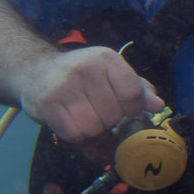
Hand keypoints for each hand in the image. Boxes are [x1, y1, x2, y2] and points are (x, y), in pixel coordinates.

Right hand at [16, 45, 162, 142]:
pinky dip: (75, 134)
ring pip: (93, 127)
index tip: (124, 108)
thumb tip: (158, 105)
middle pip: (113, 115)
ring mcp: (63, 86)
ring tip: (84, 115)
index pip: (132, 94)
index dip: (132, 109)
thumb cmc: (82, 75)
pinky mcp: (46, 103)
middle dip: (109, 119)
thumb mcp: (111, 73)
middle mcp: (84, 68)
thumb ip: (138, 88)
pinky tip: (70, 120)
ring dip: (92, 129)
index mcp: (106, 59)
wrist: (36, 69)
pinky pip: (73, 134)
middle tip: (97, 109)